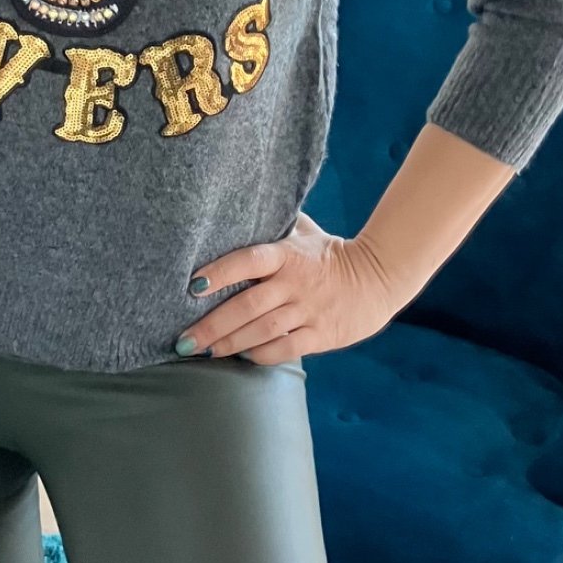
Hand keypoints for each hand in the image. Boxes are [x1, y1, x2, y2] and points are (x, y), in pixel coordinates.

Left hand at [176, 213, 410, 364]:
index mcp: (287, 255)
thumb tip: (240, 206)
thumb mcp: (305, 232)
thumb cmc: (330, 254)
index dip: (219, 273)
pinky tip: (242, 356)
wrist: (379, 277)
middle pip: (247, 305)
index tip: (191, 287)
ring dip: (230, 343)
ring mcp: (308, 310)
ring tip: (205, 351)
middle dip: (212, 325)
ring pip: (262, 330)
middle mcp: (295, 283)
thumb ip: (275, 224)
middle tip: (183, 340)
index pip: (248, 261)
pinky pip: (285, 348)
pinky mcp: (321, 334)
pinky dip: (261, 355)